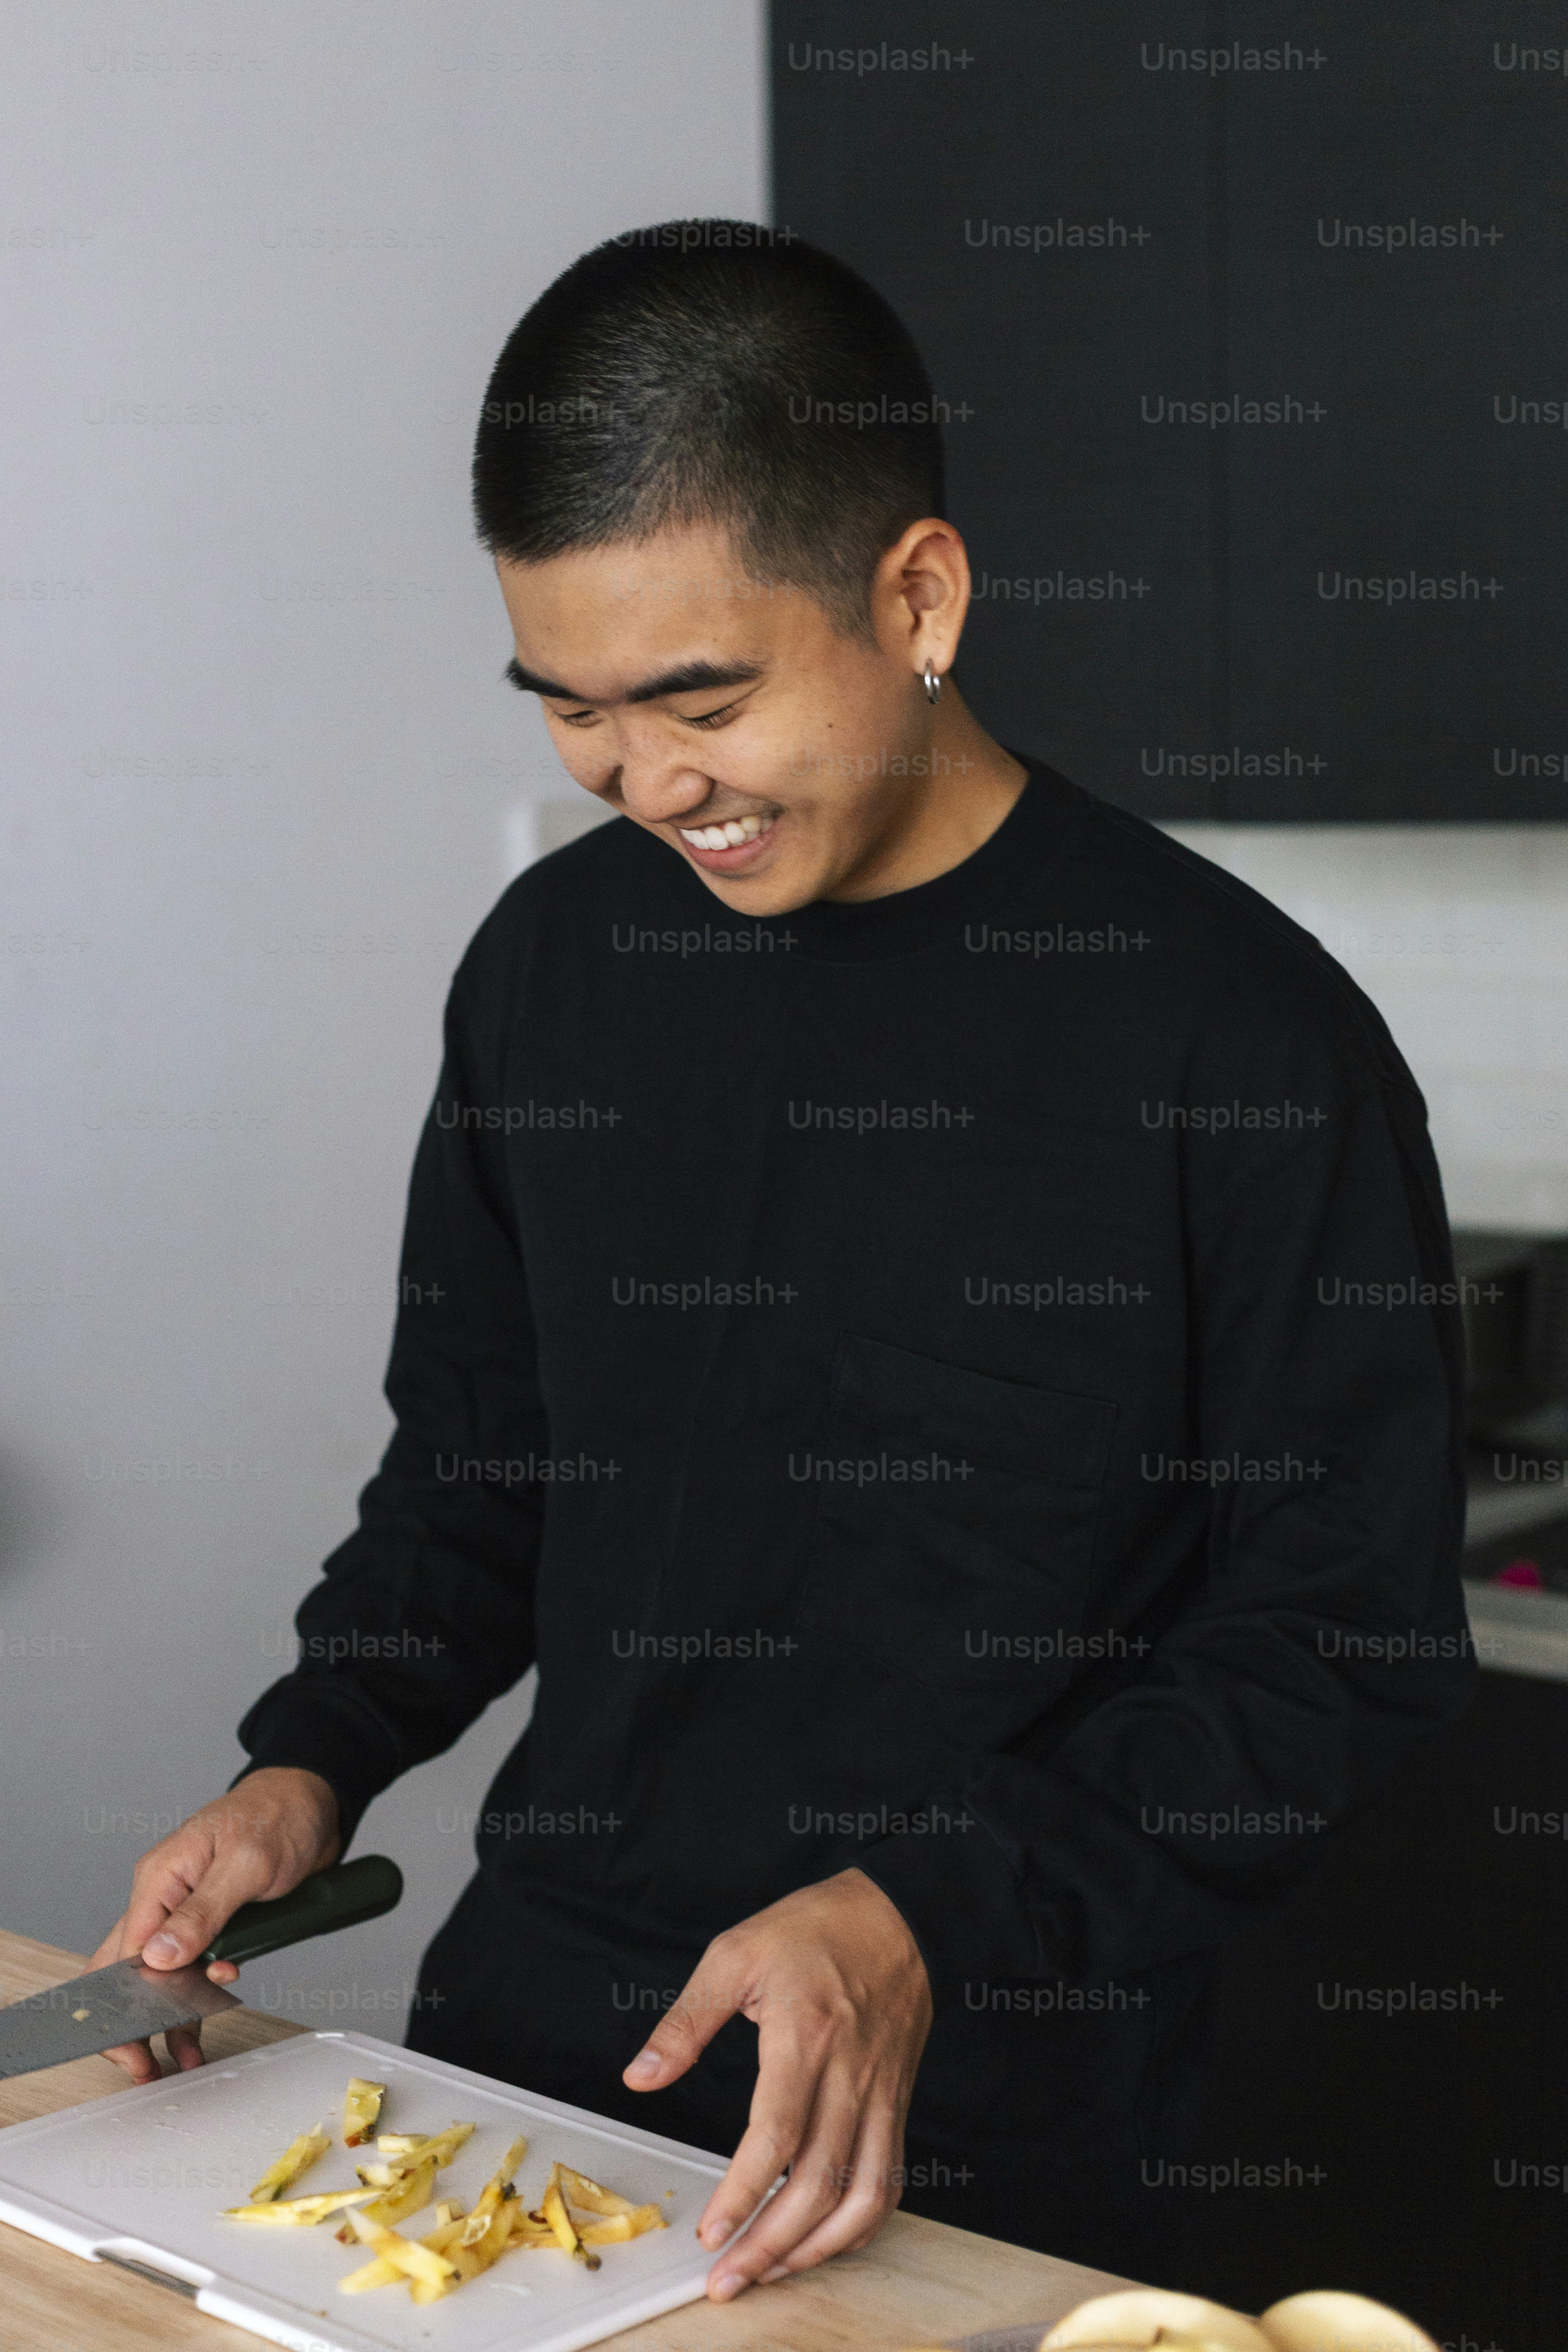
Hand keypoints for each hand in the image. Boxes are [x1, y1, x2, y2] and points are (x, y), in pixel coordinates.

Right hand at [86, 1767, 340, 2084]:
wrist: (315, 1803)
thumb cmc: (280, 1815)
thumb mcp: (246, 1862)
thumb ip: (203, 1910)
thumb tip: (159, 1955)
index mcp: (161, 1877)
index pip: (124, 1951)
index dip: (127, 2002)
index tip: (136, 2041)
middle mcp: (167, 1896)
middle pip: (129, 1969)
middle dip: (135, 2020)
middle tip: (146, 2065)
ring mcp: (189, 1911)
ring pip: (162, 1975)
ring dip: (171, 2017)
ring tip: (184, 2057)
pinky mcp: (214, 1923)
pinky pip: (195, 1967)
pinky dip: (198, 1998)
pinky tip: (208, 2020)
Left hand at [621, 1867, 931, 2299]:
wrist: (899, 1915)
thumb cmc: (815, 1929)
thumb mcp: (735, 1954)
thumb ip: (685, 2021)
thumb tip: (640, 2076)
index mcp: (804, 2036)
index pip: (777, 2135)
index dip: (742, 2192)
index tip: (711, 2233)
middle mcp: (849, 2075)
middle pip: (818, 2182)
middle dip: (770, 2243)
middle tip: (728, 2278)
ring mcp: (879, 2094)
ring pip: (860, 2195)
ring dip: (816, 2247)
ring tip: (772, 2271)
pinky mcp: (897, 2104)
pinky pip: (888, 2179)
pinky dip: (859, 2224)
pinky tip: (825, 2240)